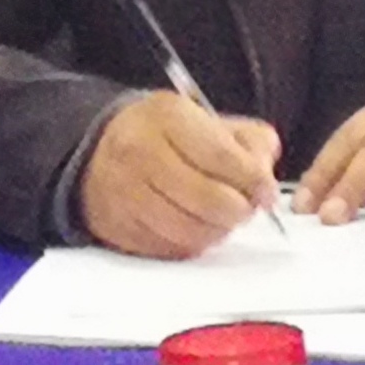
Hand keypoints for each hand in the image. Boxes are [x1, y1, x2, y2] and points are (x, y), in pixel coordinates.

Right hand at [75, 91, 283, 260]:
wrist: (98, 151)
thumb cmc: (163, 135)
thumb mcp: (205, 119)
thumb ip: (247, 141)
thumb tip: (264, 178)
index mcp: (167, 116)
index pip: (222, 156)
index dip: (253, 180)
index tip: (266, 191)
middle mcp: (140, 152)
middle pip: (209, 200)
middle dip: (238, 210)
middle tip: (245, 207)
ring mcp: (126, 192)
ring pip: (191, 231)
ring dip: (217, 230)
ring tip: (220, 217)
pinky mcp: (119, 227)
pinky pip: (171, 248)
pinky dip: (191, 243)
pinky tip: (193, 225)